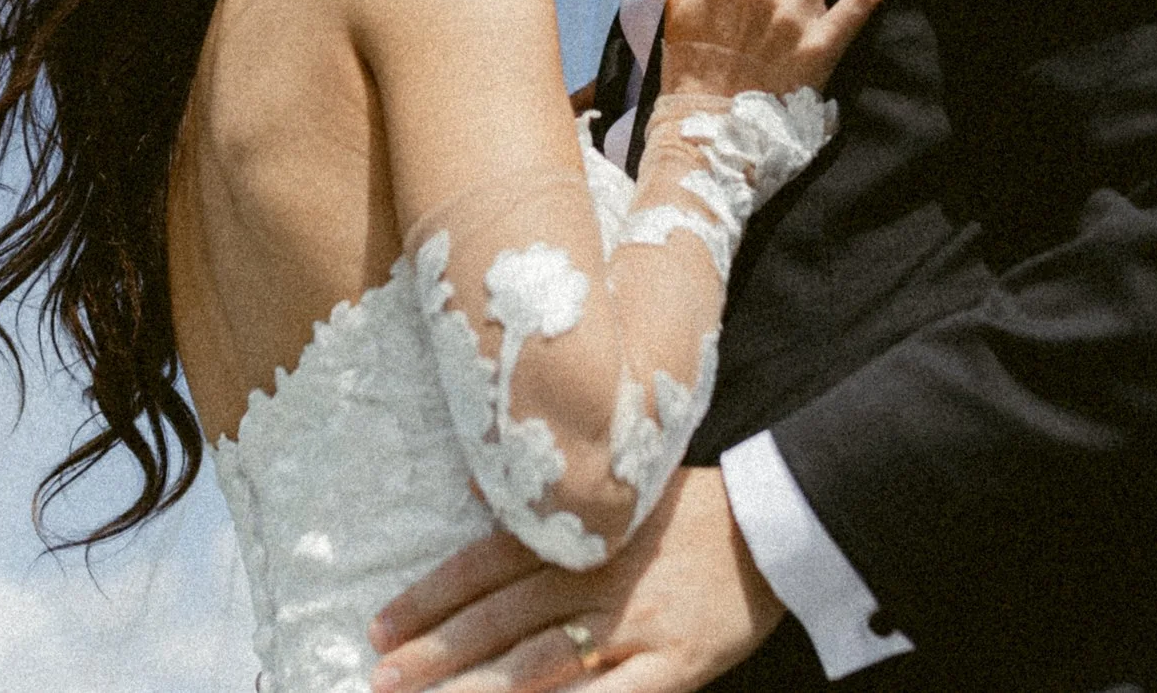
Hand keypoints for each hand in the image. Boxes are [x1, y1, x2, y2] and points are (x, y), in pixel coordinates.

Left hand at [368, 469, 783, 692]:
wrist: (775, 525)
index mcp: (574, 534)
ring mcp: (631, 624)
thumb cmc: (687, 511)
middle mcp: (593, 577)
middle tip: (383, 676)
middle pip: (500, 617)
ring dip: (480, 688)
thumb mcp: (615, 489)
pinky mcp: (673, 665)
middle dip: (436, 651)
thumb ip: (546, 501)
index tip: (380, 627)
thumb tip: (474, 484)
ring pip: (541, 661)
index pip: (483, 566)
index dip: (429, 598)